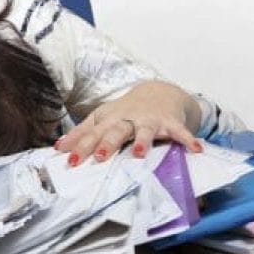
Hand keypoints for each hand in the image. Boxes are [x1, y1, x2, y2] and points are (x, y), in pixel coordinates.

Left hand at [55, 80, 202, 164]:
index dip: (81, 147)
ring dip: (142, 141)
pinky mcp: (170, 122)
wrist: (159, 92)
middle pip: (116, 131)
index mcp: (110, 119)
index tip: (70, 161)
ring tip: (139, 154)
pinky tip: (195, 150)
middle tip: (100, 158)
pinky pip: (180, 132)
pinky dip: (188, 139)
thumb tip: (58, 148)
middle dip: (108, 143)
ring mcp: (150, 119)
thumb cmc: (126, 111)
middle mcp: (128, 118)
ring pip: (144, 130)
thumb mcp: (103, 118)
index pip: (93, 134)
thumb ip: (82, 133)